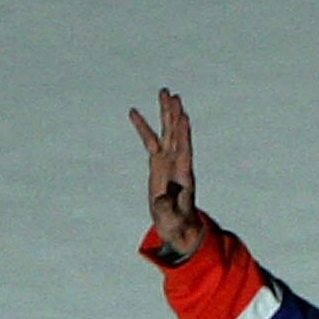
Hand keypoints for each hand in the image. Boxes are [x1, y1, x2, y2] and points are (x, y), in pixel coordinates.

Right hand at [130, 87, 203, 259]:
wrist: (178, 225)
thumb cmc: (177, 223)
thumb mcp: (172, 218)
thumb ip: (167, 209)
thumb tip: (161, 200)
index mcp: (183, 175)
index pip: (184, 149)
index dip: (184, 133)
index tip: (183, 115)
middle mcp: (177, 163)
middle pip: (176, 134)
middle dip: (174, 115)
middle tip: (171, 94)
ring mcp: (168, 161)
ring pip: (166, 132)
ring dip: (165, 114)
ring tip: (163, 93)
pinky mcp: (157, 163)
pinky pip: (150, 141)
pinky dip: (143, 127)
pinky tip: (134, 113)